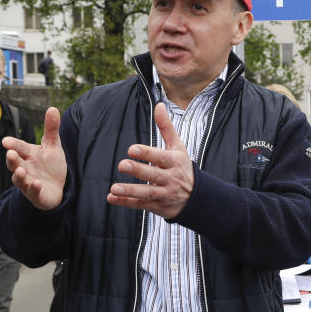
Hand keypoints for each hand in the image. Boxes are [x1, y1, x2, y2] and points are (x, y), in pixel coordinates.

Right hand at [3, 107, 66, 210]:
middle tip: (10, 153)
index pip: (19, 147)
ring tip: (20, 170)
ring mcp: (29, 182)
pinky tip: (36, 183)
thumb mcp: (53, 146)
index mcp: (28, 155)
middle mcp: (25, 168)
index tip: (6, 141)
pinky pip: (33, 192)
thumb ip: (51, 129)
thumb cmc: (51, 166)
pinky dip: (33, 188)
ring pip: (20, 179)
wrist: (59, 188)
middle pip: (15, 162)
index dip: (13, 144)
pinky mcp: (36, 194)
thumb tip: (52, 108)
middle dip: (12, 159)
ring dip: (19, 175)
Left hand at [107, 103, 194, 218]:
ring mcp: (165, 194)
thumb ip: (166, 127)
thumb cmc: (183, 167)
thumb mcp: (178, 147)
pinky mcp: (159, 206)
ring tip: (114, 188)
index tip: (132, 149)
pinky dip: (126, 202)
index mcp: (174, 162)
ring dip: (131, 191)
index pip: (160, 157)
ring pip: (147, 193)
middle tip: (122, 164)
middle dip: (139, 171)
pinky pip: (141, 205)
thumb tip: (159, 105)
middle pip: (154, 175)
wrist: (198, 197)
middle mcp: (170, 179)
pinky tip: (112, 198)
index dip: (146, 153)